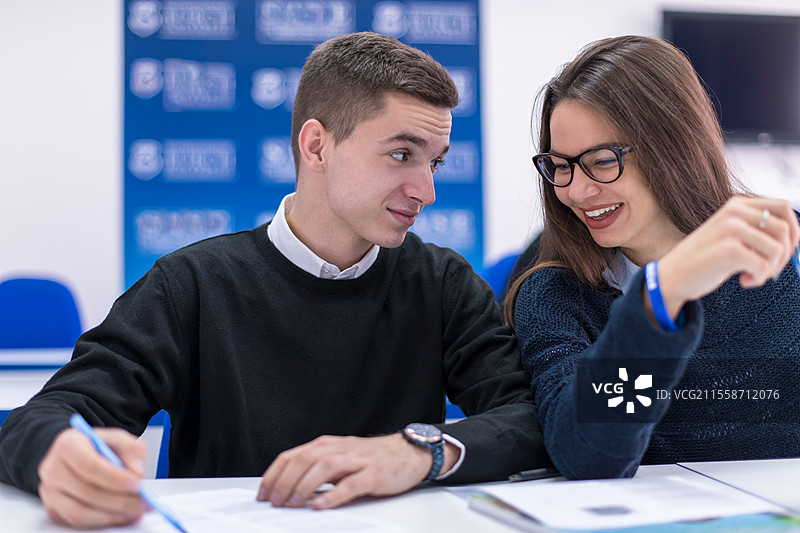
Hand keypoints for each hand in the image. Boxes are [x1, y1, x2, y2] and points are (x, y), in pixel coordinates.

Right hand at [37, 426, 147, 527]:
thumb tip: (137, 472)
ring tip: (135, 511)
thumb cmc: (96, 446)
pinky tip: (121, 515)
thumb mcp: (118, 438)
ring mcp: (50, 492)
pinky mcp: (53, 510)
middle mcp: (52, 469)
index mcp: (67, 445)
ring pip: (80, 513)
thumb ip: (132, 449)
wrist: (78, 454)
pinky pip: (77, 523)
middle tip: (143, 502)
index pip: (88, 465)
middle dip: (119, 500)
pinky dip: (102, 521)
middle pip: (86, 491)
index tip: (136, 484)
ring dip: (112, 515)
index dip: (114, 478)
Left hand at [258, 433, 456, 509]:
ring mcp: (357, 460)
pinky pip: (351, 483)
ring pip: (324, 468)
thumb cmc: (371, 459)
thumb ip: (317, 468)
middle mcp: (339, 449)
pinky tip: (322, 505)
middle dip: (285, 482)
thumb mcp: (339, 458)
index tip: (263, 493)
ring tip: (294, 503)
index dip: (274, 474)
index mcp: (327, 445)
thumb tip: (287, 488)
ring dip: (305, 486)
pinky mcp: (374, 473)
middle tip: (275, 502)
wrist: (408, 452)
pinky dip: (334, 494)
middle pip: (304, 460)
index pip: (292, 456)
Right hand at [656, 196, 799, 317]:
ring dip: (772, 268)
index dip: (794, 231)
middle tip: (769, 269)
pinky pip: (764, 265)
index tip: (784, 251)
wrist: (672, 276)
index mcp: (737, 205)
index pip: (784, 208)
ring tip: (754, 275)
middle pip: (785, 229)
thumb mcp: (731, 235)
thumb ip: (756, 230)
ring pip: (778, 249)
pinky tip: (744, 281)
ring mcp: (731, 229)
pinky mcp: (729, 250)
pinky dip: (759, 278)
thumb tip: (794, 238)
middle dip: (785, 255)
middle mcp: (734, 213)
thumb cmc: (704, 259)